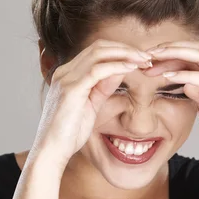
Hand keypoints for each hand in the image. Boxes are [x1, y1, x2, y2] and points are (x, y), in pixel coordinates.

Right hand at [31, 39, 152, 170]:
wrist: (51, 151)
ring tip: (144, 60)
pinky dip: (117, 66)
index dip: (120, 51)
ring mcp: (66, 79)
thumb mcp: (90, 106)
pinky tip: (132, 68)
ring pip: (98, 53)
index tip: (140, 59)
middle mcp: (64, 72)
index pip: (96, 51)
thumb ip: (102, 88)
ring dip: (125, 54)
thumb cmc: (68, 134)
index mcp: (68, 75)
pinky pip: (97, 70)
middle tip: (147, 57)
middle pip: (98, 47)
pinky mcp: (71, 90)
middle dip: (126, 49)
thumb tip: (120, 71)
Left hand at [145, 40, 198, 170]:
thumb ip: (198, 93)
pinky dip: (184, 74)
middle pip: (198, 48)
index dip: (174, 51)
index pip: (197, 53)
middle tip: (148, 53)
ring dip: (174, 55)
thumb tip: (184, 81)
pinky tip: (167, 76)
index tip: (152, 58)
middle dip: (171, 47)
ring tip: (153, 59)